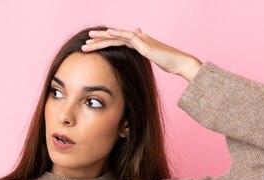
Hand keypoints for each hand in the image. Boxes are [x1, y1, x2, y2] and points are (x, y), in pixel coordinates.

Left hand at [81, 27, 202, 80]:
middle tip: (84, 43)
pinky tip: (107, 33)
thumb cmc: (168, 63)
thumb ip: (144, 52)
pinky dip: (117, 34)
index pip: (117, 42)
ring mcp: (140, 39)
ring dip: (102, 37)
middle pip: (114, 38)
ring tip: (88, 39)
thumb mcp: (152, 58)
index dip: (103, 44)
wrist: (179, 63)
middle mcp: (138, 38)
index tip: (91, 47)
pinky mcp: (144, 43)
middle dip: (98, 40)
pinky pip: (128, 36)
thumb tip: (139, 43)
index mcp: (138, 43)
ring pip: (117, 36)